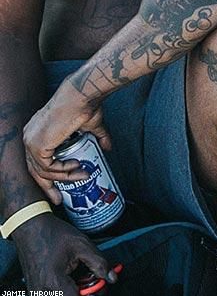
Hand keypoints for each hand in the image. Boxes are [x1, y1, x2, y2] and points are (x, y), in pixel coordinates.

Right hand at [10, 213, 115, 293]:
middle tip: (91, 277)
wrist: (30, 228)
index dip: (92, 294)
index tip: (100, 283)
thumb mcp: (82, 245)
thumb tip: (112, 277)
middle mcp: (42, 292)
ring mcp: (37, 293)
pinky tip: (70, 276)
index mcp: (53, 282)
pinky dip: (66, 288)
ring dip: (75, 290)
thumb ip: (99, 263)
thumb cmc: (53, 234)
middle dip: (85, 292)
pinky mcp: (36, 291)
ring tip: (79, 274)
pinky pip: (55, 295)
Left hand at [23, 82, 110, 204]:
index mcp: (37, 131)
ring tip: (82, 175)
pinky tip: (77, 166)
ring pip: (43, 171)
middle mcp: (29, 137)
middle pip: (34, 170)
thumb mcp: (90, 126)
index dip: (48, 175)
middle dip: (48, 187)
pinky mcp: (37, 145)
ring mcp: (31, 141)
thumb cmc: (84, 104)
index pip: (36, 160)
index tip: (59, 187)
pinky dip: (63, 171)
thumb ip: (98, 137)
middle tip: (59, 199)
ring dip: (63, 178)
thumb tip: (107, 148)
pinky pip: (48, 168)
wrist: (81, 95)